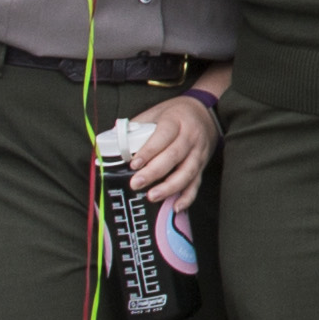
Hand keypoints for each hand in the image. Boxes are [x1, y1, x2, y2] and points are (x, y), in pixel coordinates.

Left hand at [126, 89, 222, 209]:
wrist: (206, 114)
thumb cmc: (175, 114)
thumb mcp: (157, 112)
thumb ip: (137, 126)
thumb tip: (112, 141)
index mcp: (176, 121)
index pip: (163, 136)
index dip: (149, 151)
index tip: (134, 164)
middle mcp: (190, 137)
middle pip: (174, 156)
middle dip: (154, 172)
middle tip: (136, 184)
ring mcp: (198, 153)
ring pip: (187, 172)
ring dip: (169, 187)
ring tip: (152, 196)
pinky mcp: (202, 166)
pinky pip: (196, 183)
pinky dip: (187, 197)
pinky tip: (176, 207)